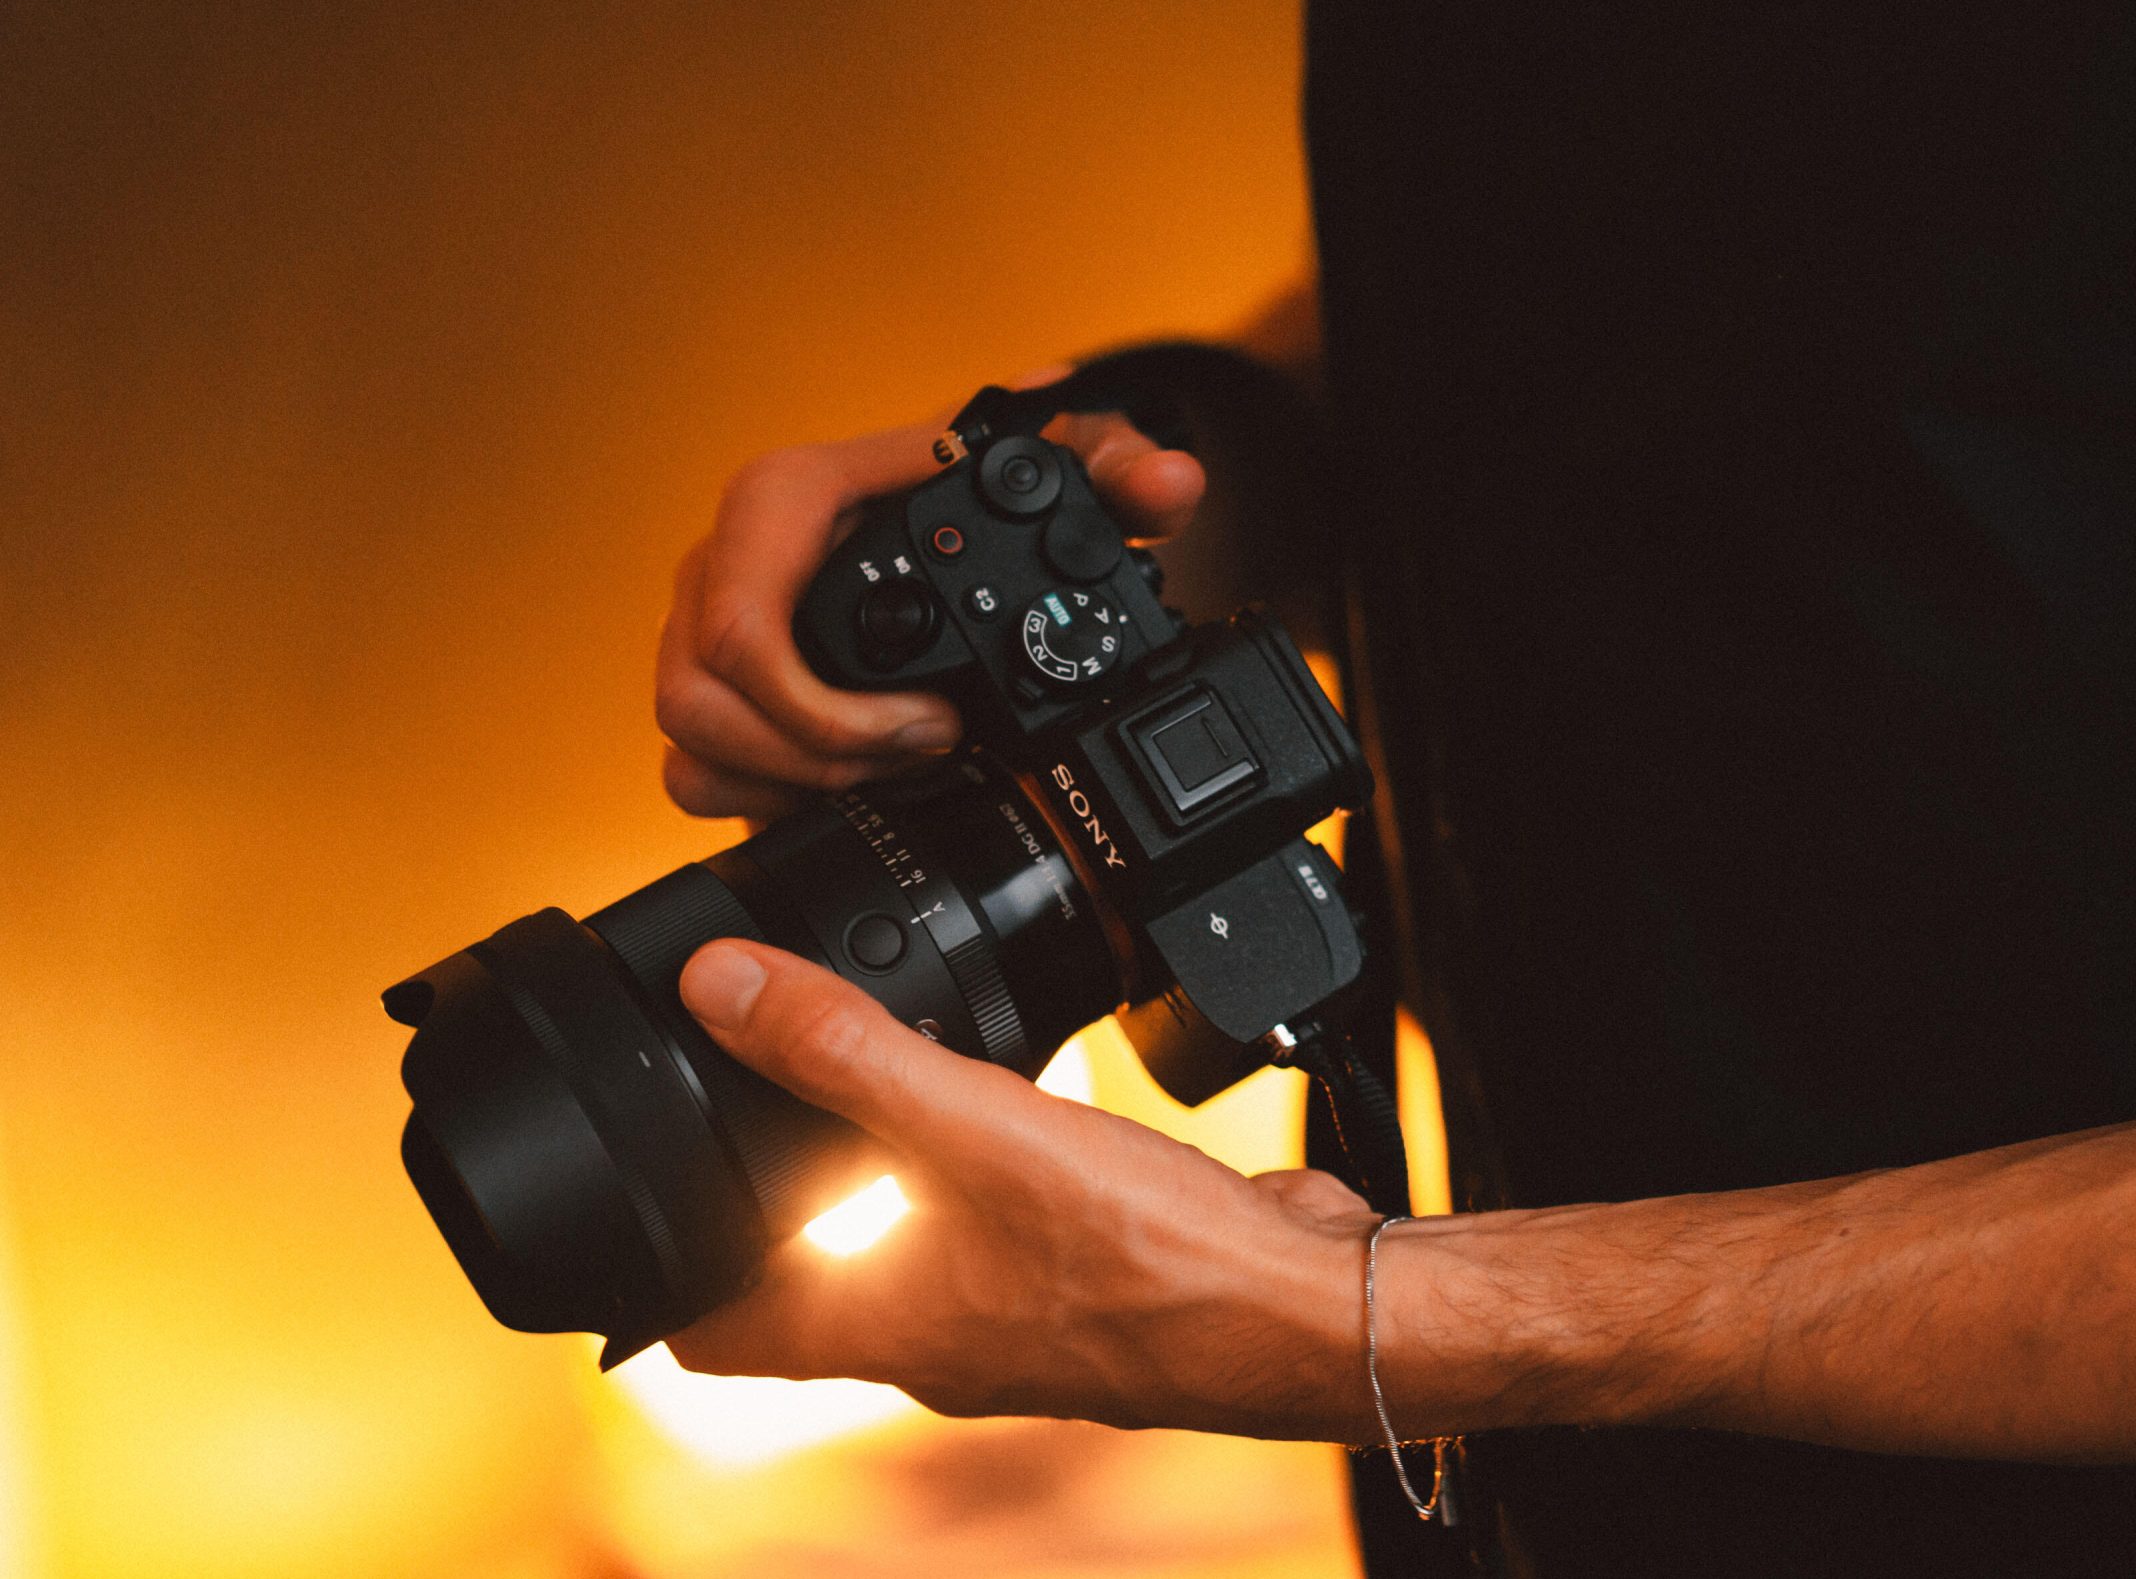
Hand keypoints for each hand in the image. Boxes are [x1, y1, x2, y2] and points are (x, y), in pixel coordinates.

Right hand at [656, 379, 1208, 819]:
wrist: (933, 521)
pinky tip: (841, 783)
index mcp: (785, 498)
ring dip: (792, 775)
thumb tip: (1168, 484)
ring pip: (690, 736)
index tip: (938, 720)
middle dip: (820, 750)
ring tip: (889, 767)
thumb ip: (1118, 470)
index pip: (742, 614)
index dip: (829, 702)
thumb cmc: (970, 489)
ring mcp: (702, 629)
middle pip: (702, 693)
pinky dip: (763, 793)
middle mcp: (724, 560)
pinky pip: (689, 767)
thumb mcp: (1056, 473)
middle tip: (923, 752)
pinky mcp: (709, 692)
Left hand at [667, 939, 1378, 1437]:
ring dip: (871, 1187)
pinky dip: (973, 1176)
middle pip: (805, 1289)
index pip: (715, 1336)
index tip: (629, 1207)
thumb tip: (719, 987)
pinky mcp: (1089, 1284)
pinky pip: (998, 1230)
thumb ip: (847, 1055)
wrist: (1313, 1314)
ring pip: (903, 1255)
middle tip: (737, 1112)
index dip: (657, 1279)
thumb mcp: (979, 1131)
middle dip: (765, 1209)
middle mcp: (936, 1340)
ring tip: (860, 1087)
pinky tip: (1004, 1108)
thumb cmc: (1155, 1262)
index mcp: (881, 1328)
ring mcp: (1016, 1319)